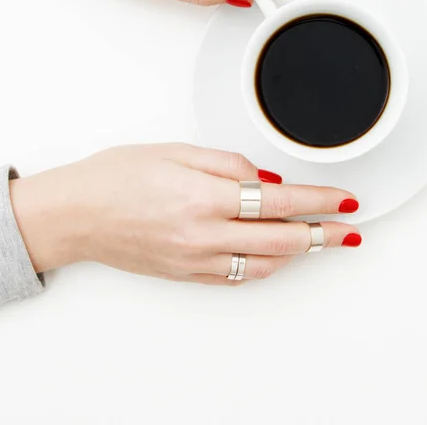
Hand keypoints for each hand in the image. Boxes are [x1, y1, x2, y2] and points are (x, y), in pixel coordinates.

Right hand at [9, 144, 361, 284]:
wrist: (75, 213)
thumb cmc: (117, 176)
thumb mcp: (175, 150)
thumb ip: (227, 163)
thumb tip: (268, 179)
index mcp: (203, 197)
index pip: (280, 202)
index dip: (320, 201)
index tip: (345, 200)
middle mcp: (204, 235)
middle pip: (282, 239)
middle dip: (324, 234)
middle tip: (351, 231)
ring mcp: (196, 260)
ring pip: (265, 264)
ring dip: (299, 254)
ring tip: (322, 242)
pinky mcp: (186, 274)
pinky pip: (237, 276)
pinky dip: (266, 266)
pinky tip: (278, 257)